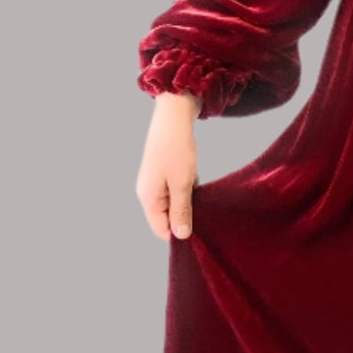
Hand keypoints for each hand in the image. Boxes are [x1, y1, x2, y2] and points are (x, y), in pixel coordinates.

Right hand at [135, 91, 200, 239]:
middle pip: (166, 217)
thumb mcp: (182, 183)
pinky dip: (187, 188)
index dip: (179, 233)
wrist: (174, 117)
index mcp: (148, 198)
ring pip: (173, 202)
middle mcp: (148, 192)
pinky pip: (175, 189)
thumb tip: (181, 235)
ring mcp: (155, 181)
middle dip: (185, 216)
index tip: (199, 230)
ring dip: (188, 200)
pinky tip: (197, 179)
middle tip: (204, 210)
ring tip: (201, 191)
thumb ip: (181, 210)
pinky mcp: (163, 172)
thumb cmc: (176, 149)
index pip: (161, 229)